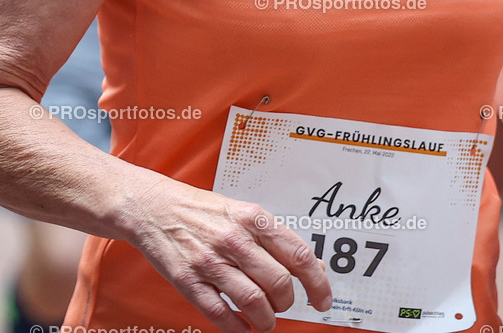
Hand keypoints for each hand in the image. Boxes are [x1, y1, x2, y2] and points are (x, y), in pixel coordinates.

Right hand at [129, 180, 332, 332]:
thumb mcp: (244, 212)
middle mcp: (234, 239)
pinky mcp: (188, 282)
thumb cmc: (201, 209)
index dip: (317, 283)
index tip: (323, 300)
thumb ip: (274, 238)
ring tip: (265, 320)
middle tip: (283, 305)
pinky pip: (220, 314)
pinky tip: (242, 327)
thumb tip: (312, 266)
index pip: (298, 255)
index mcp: (253, 218)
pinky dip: (237, 328)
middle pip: (279, 283)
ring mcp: (210, 262)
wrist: (154, 207)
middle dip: (287, 303)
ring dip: (266, 320)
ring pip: (253, 302)